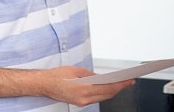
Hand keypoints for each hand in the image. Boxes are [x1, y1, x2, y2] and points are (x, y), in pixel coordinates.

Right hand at [0, 65, 133, 106]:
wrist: (44, 84)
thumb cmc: (57, 76)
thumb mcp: (77, 71)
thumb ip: (91, 75)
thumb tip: (102, 77)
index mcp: (84, 89)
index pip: (108, 88)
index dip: (121, 85)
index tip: (129, 80)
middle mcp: (84, 98)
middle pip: (107, 94)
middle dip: (120, 88)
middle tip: (129, 82)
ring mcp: (82, 102)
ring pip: (102, 98)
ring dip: (113, 91)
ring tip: (122, 84)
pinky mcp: (79, 102)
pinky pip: (96, 98)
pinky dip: (104, 93)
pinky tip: (108, 88)